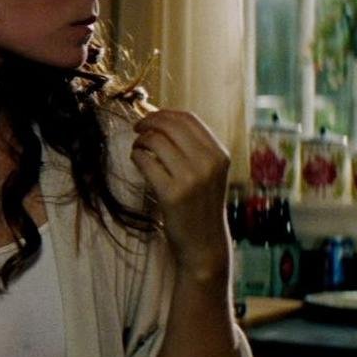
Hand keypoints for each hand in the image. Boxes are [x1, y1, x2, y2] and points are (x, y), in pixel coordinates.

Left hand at [129, 110, 230, 277]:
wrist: (204, 242)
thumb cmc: (201, 205)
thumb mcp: (209, 172)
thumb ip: (194, 148)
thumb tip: (163, 119)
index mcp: (219, 154)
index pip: (189, 119)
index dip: (164, 113)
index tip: (150, 117)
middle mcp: (208, 163)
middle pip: (170, 125)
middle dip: (148, 121)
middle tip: (137, 128)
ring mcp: (191, 178)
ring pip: (155, 141)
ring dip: (140, 141)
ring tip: (138, 148)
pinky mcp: (171, 193)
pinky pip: (145, 161)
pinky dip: (136, 156)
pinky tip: (137, 161)